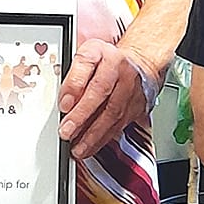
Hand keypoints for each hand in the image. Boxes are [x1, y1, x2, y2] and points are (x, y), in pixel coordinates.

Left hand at [58, 38, 159, 160]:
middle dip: (83, 117)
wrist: (141, 65)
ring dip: (93, 135)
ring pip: (113, 116)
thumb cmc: (108, 62)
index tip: (63, 105)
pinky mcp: (138, 109)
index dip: (75, 86)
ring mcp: (133, 92)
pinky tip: (90, 147)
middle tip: (67, 132)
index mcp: (106, 56)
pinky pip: (119, 126)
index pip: (89, 67)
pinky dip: (103, 139)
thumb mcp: (88, 55)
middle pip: (102, 95)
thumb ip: (74, 75)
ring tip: (77, 148)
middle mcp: (122, 73)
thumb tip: (65, 100)